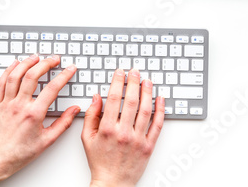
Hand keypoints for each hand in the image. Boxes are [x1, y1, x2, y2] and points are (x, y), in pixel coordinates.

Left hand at [0, 55, 79, 185]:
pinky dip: (8, 71)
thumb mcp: (48, 140)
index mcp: (34, 114)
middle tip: (54, 59)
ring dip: (26, 63)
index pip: (52, 89)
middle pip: (32, 76)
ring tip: (36, 57)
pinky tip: (16, 64)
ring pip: (15, 76)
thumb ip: (64, 123)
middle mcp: (20, 106)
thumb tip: (75, 109)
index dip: (64, 76)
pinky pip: (2, 83)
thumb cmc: (23, 151)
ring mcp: (8, 103)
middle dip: (46, 64)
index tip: (70, 69)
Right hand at [82, 69, 164, 186]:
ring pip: (146, 110)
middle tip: (135, 72)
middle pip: (131, 101)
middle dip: (134, 83)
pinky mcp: (149, 146)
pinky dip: (160, 110)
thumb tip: (96, 97)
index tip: (120, 73)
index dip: (117, 83)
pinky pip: (157, 125)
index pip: (113, 99)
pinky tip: (160, 99)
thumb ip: (91, 116)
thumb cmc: (100, 161)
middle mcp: (124, 133)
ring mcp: (138, 140)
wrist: (112, 183)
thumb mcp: (86, 138)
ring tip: (147, 81)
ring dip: (147, 93)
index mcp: (107, 130)